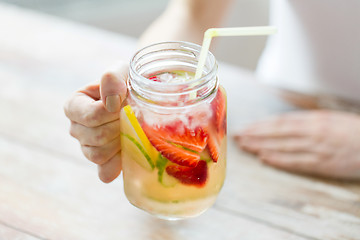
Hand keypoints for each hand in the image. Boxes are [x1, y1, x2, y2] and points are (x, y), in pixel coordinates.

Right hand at [64, 63, 127, 182]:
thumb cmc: (127, 83)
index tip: (124, 102)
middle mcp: (76, 128)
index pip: (91, 117)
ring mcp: (86, 147)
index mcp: (74, 105)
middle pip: (96, 138)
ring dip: (120, 143)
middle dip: (119, 127)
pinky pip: (104, 173)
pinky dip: (118, 164)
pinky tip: (126, 150)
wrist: (140, 100)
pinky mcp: (100, 163)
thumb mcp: (121, 71)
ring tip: (130, 128)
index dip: (111, 113)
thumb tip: (111, 100)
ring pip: (99, 155)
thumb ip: (113, 77)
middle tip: (131, 115)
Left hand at [234, 110, 359, 179]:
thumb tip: (282, 121)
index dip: (259, 125)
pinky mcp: (323, 164)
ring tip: (245, 146)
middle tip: (237, 137)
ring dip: (261, 146)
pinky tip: (264, 158)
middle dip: (254, 135)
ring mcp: (317, 149)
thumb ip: (305, 118)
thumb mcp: (328, 116)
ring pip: (282, 147)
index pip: (279, 122)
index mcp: (314, 119)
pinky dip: (278, 160)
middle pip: (276, 134)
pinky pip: (296, 162)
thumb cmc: (352, 129)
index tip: (245, 127)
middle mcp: (312, 132)